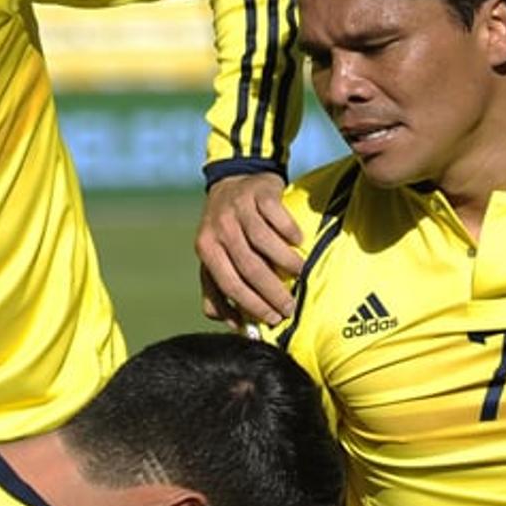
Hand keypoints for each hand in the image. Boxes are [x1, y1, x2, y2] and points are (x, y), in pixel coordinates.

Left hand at [196, 173, 301, 327]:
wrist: (233, 180)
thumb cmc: (226, 229)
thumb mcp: (214, 257)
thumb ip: (216, 290)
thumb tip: (234, 325)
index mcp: (206, 249)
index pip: (229, 284)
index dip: (252, 305)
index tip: (273, 319)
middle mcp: (219, 228)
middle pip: (250, 267)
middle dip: (272, 292)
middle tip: (290, 306)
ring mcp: (239, 208)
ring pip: (265, 242)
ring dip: (286, 263)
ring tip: (299, 274)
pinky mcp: (259, 192)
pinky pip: (278, 216)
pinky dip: (290, 232)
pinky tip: (299, 242)